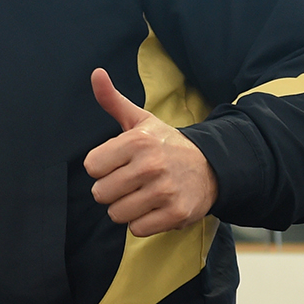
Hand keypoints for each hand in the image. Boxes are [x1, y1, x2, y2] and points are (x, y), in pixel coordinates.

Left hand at [84, 68, 218, 237]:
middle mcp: (150, 165)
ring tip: (143, 195)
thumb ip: (112, 100)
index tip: (119, 163)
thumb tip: (96, 74)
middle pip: (100, 194)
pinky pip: (137, 229)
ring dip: (126, 209)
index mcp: (136, 141)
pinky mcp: (176, 214)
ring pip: (117, 214)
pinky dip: (143, 223)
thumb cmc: (165, 144)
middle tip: (131, 181)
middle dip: (112, 190)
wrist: (211, 167)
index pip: (91, 167)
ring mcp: (164, 191)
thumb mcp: (140, 120)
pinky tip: (155, 208)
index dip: (102, 168)